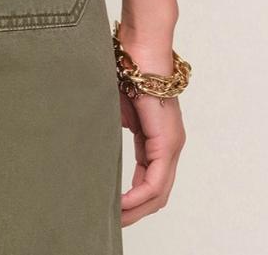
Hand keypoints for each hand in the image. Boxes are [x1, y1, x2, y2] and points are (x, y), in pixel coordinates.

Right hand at [116, 26, 186, 226]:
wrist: (139, 46)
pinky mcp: (167, 140)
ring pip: (159, 192)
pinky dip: (139, 196)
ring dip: (137, 209)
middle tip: (111, 222)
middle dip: (134, 213)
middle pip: (157, 194)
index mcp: (157, 139)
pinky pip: (156, 181)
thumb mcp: (115, 109)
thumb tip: (96, 147)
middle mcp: (169, 145)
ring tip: (114, 217)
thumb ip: (113, 129)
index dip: (132, 200)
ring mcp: (171, 144)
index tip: (111, 209)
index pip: (149, 181)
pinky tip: (122, 203)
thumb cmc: (126, 68)